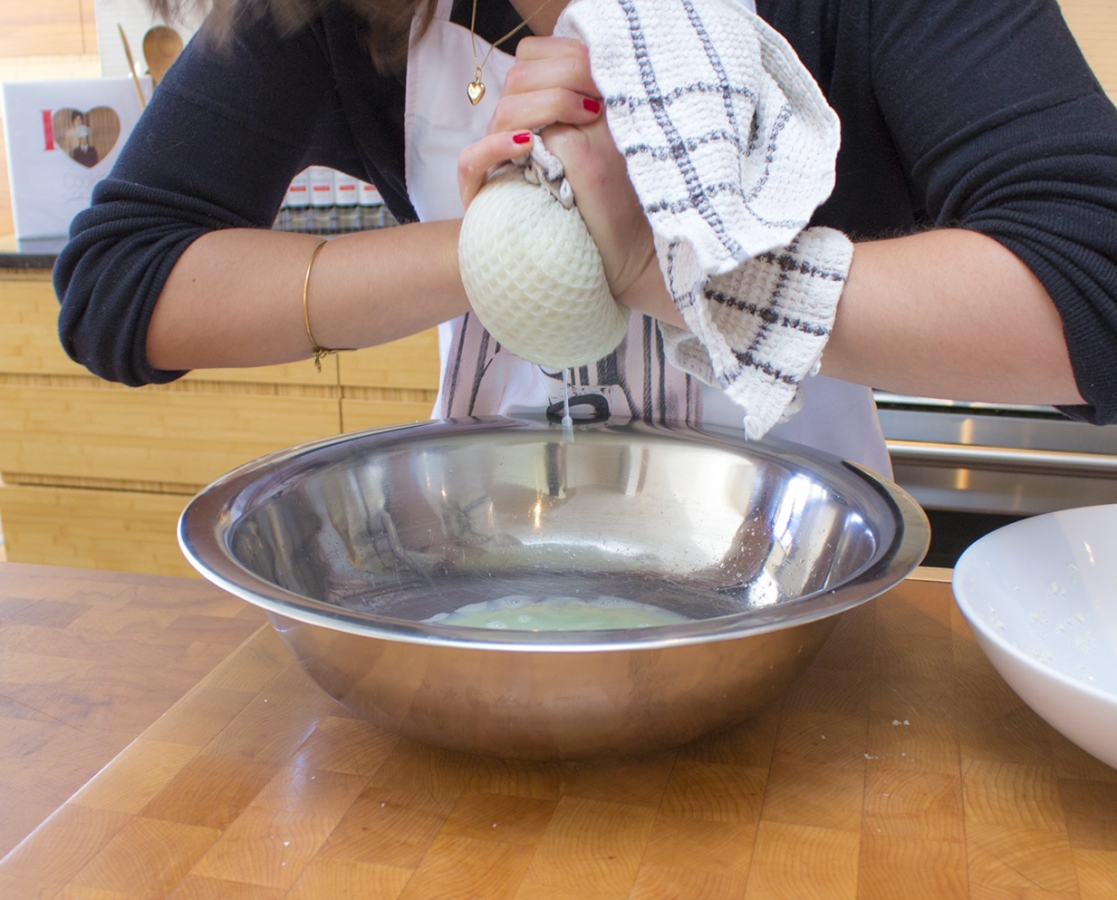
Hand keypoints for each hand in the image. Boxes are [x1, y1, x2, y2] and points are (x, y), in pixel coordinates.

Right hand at [457, 37, 682, 325]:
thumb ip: (602, 113)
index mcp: (546, 113)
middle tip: (597, 102)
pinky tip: (527, 143)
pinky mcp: (480, 192)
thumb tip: (610, 71)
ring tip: (582, 116)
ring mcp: (496, 160)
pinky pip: (472, 159)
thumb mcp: (613, 156)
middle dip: (559, 80)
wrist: (590, 275)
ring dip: (541, 106)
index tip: (602, 76)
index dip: (565, 58)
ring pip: (502, 111)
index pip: (536, 60)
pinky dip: (497, 146)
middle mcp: (517, 131)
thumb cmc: (609, 217)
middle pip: (520, 78)